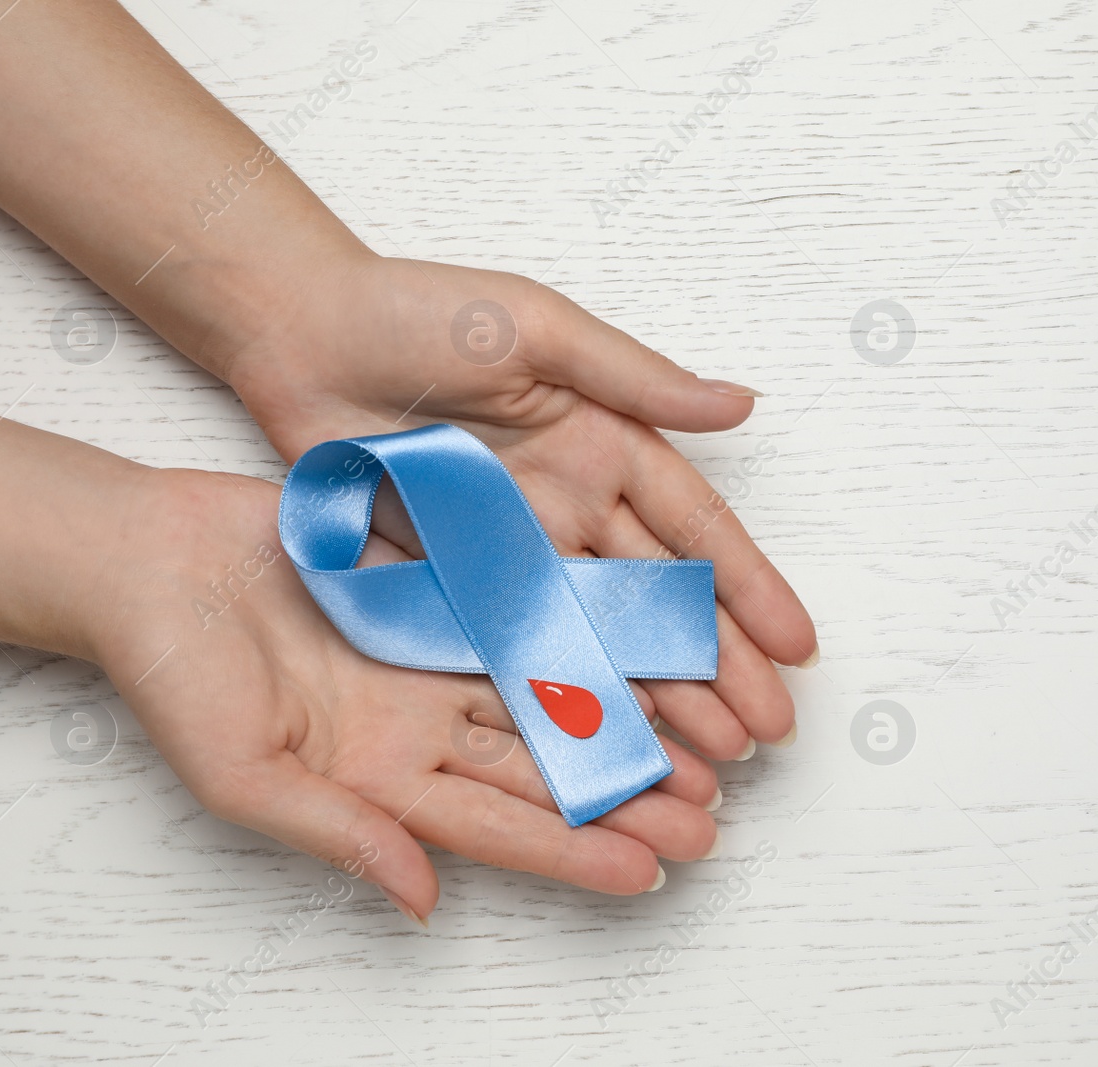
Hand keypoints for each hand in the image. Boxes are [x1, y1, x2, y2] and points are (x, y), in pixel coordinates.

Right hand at [94, 467, 723, 921]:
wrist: (145, 559)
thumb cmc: (172, 675)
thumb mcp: (244, 775)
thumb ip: (339, 835)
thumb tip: (423, 901)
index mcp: (380, 780)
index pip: (499, 827)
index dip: (574, 851)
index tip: (650, 872)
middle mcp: (421, 724)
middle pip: (543, 767)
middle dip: (623, 796)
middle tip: (707, 819)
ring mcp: (433, 656)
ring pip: (550, 691)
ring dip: (623, 715)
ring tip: (703, 741)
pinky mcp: (438, 589)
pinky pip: (526, 608)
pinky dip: (583, 627)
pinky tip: (644, 640)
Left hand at [220, 253, 819, 761]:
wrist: (300, 334)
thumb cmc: (419, 312)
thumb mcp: (538, 328)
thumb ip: (636, 379)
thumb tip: (742, 404)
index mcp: (604, 444)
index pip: (695, 529)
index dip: (750, 589)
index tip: (798, 648)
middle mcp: (571, 507)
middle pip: (659, 602)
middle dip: (720, 667)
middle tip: (768, 732)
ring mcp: (514, 553)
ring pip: (599, 641)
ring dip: (657, 698)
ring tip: (709, 759)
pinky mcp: (454, 584)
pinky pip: (516, 652)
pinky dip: (561, 699)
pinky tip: (604, 745)